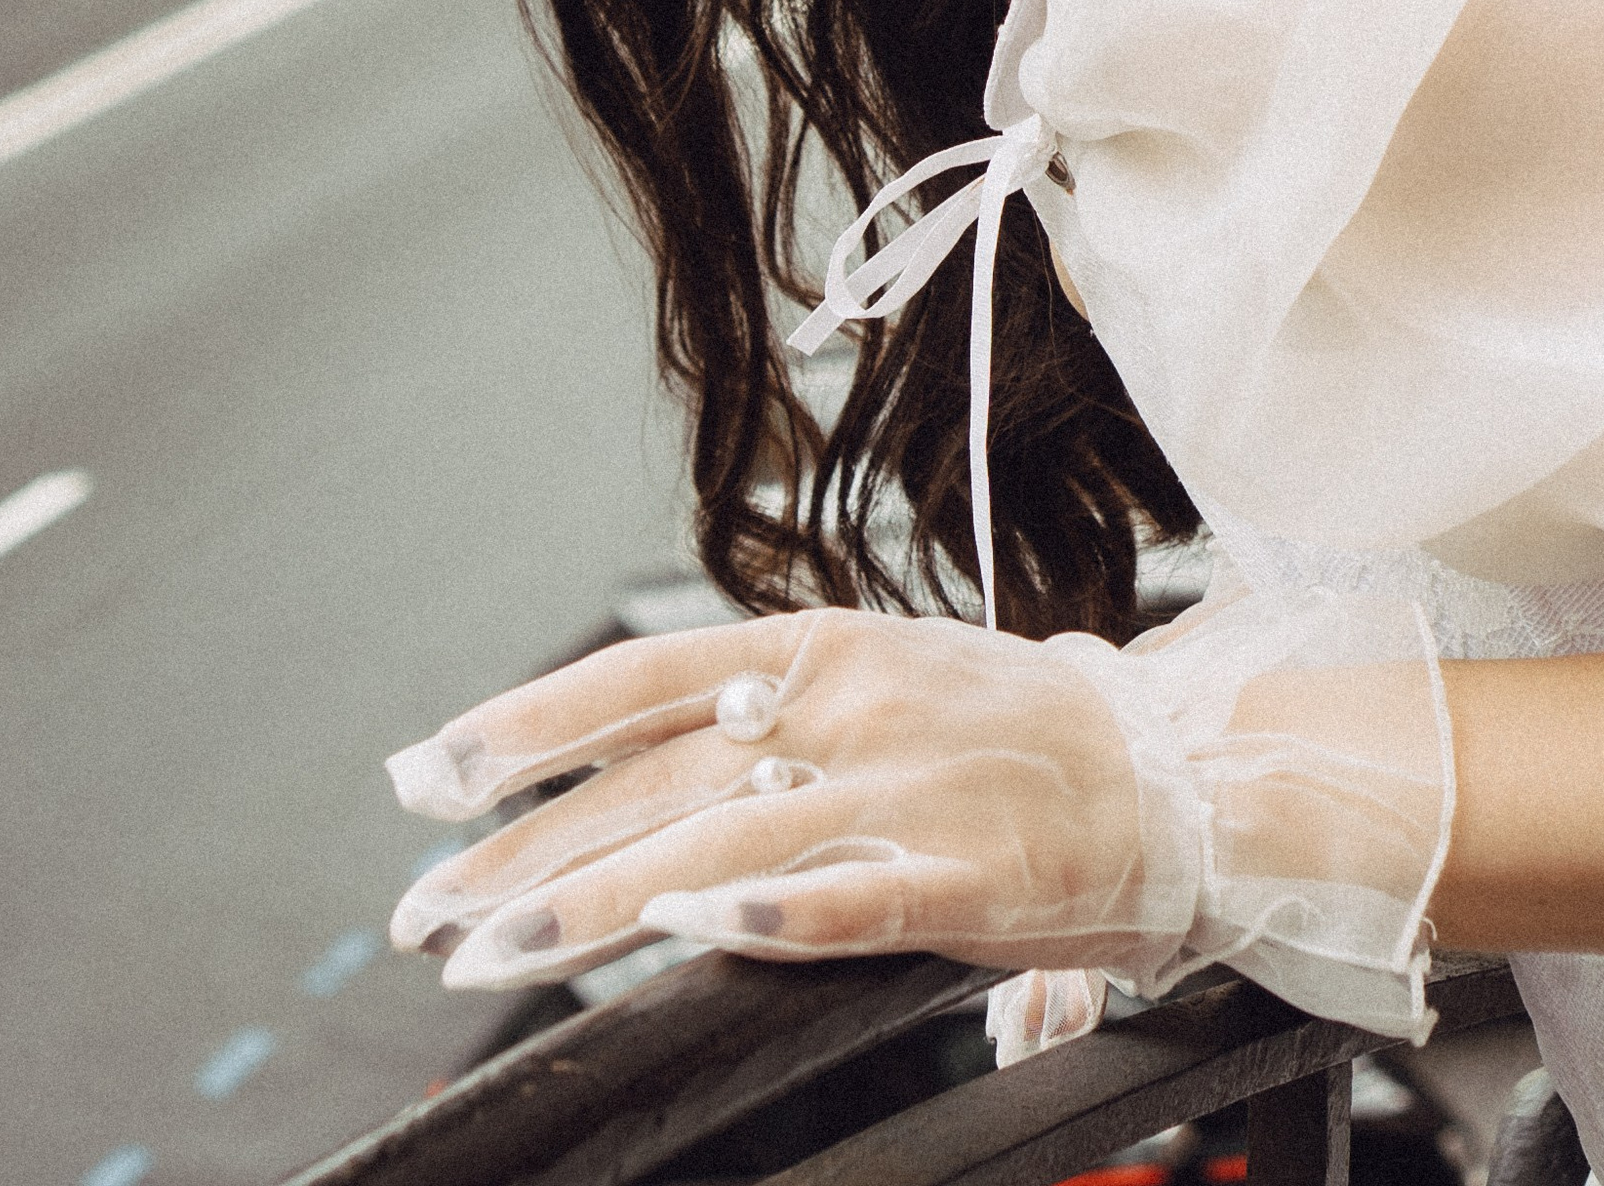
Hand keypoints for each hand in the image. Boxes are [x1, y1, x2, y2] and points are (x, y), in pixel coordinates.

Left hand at [387, 608, 1150, 988]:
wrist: (1182, 767)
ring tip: (491, 954)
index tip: (423, 773)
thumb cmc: (1020, 737)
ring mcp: (903, 784)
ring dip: (594, 902)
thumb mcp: (879, 699)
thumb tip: (656, 823)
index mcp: (818, 649)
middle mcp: (843, 702)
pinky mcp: (965, 870)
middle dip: (520, 850)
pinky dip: (773, 911)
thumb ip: (768, 744)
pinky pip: (852, 895)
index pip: (636, 676)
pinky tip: (701, 931)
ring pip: (717, 838)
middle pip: (646, 776)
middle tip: (422, 910)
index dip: (524, 724)